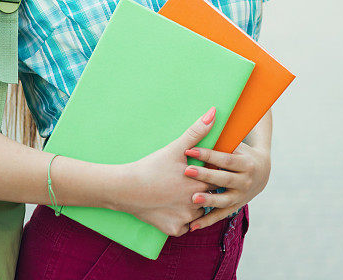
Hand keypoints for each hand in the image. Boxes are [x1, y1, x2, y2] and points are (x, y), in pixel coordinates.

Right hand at [118, 107, 219, 236]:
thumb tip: (213, 112)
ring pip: (198, 212)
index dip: (209, 173)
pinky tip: (173, 207)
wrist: (126, 188)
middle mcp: (196, 205)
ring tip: (180, 193)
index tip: (199, 168)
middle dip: (202, 189)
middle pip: (209, 197)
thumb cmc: (152, 166)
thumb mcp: (175, 148)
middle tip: (187, 181)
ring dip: (194, 205)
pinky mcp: (174, 230)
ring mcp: (185, 219)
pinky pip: (186, 226)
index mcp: (200, 184)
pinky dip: (182, 218)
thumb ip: (197, 131)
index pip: (216, 179)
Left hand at [183, 142, 270, 229]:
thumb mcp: (237, 145)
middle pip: (224, 179)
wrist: (262, 171)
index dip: (208, 154)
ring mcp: (242, 196)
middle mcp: (246, 182)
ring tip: (193, 199)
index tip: (189, 150)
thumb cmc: (242, 153)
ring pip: (224, 200)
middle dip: (205, 175)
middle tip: (187, 171)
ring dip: (208, 200)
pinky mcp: (236, 206)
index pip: (225, 159)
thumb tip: (206, 121)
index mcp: (246, 164)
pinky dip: (207, 221)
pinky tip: (192, 226)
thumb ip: (223, 141)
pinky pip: (220, 215)